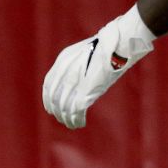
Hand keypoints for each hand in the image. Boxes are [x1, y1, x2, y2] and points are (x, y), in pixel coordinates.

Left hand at [42, 6, 154, 129]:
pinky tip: (80, 124)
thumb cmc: (108, 47)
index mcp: (64, 59)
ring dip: (67, 118)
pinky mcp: (86, 89)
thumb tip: (75, 84)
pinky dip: (77, 119)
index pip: (49, 84)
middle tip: (63, 119)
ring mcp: (75, 79)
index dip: (48, 99)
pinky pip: (76, 110)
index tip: (50, 109)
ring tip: (72, 124)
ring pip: (64, 106)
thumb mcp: (86, 53)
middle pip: (55, 97)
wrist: (119, 43)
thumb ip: (76, 66)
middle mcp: (65, 69)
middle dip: (58, 111)